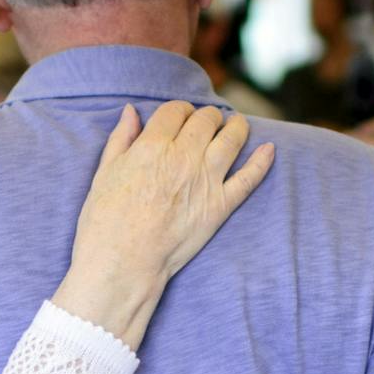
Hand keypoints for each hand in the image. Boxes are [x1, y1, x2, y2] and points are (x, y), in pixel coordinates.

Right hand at [51, 102, 275, 347]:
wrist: (122, 263)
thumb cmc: (105, 221)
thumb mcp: (104, 174)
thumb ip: (121, 139)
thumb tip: (131, 111)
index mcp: (152, 146)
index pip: (175, 110)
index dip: (179, 110)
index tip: (179, 117)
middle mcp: (183, 158)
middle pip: (206, 119)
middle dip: (206, 116)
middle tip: (206, 123)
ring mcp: (206, 181)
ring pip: (233, 138)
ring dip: (236, 127)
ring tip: (235, 126)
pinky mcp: (220, 206)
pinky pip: (248, 178)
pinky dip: (262, 162)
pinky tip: (269, 149)